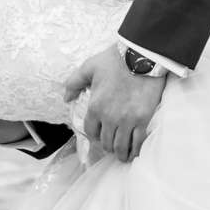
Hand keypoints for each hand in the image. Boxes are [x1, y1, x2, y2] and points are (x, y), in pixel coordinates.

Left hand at [62, 48, 165, 163]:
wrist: (142, 55)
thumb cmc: (115, 60)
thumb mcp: (89, 67)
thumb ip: (74, 83)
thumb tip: (66, 98)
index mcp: (95, 106)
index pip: (91, 131)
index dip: (94, 135)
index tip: (99, 135)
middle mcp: (109, 117)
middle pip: (106, 142)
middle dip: (107, 145)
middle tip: (112, 145)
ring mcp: (127, 120)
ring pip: (121, 147)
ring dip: (120, 153)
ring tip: (123, 154)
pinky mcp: (143, 119)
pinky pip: (138, 143)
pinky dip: (135, 151)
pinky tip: (134, 152)